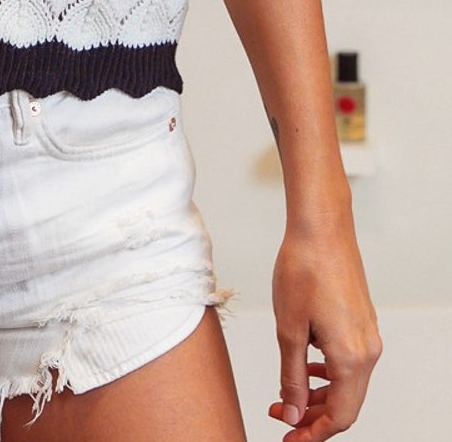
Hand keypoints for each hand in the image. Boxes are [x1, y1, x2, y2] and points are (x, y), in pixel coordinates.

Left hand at [269, 223, 380, 438]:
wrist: (321, 227)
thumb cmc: (303, 269)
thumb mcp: (289, 329)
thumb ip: (291, 377)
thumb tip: (292, 414)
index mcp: (351, 357)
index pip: (339, 416)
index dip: (313, 433)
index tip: (287, 438)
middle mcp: (367, 350)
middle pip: (346, 404)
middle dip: (313, 417)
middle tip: (281, 419)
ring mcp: (368, 335)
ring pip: (347, 384)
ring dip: (319, 396)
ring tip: (287, 396)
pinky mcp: (362, 322)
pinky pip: (349, 362)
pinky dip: (327, 374)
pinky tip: (305, 366)